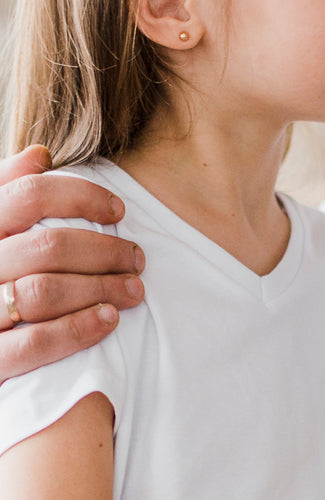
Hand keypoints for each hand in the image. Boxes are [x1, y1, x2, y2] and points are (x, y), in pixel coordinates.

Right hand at [0, 146, 144, 382]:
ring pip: (44, 291)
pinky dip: (76, 330)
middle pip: (47, 246)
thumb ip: (4, 193)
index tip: (118, 210)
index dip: (80, 196)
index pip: (27, 195)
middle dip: (104, 251)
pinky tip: (109, 321)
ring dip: (100, 289)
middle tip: (137, 259)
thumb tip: (40, 155)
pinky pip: (31, 345)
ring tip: (134, 290)